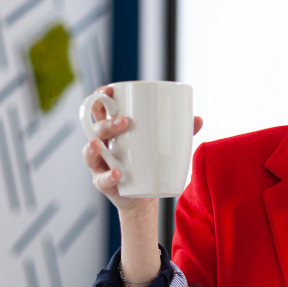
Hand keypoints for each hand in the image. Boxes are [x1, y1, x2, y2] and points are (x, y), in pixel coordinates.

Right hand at [82, 85, 204, 213]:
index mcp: (113, 131)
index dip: (99, 98)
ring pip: (89, 153)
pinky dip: (108, 176)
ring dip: (93, 148)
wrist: (145, 196)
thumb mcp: (163, 146)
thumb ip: (179, 132)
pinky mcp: (103, 184)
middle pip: (96, 129)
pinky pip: (101, 180)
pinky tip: (118, 173)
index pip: (100, 110)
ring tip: (99, 145)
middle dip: (106, 123)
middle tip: (124, 122)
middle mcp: (102, 145)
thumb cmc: (150, 164)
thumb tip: (198, 119)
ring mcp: (100, 165)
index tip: (108, 90)